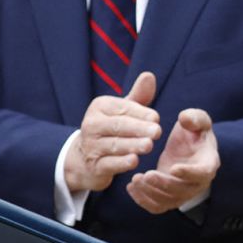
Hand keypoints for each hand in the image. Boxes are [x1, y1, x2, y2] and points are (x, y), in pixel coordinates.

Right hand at [64, 71, 160, 192]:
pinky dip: (121, 163)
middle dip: (138, 128)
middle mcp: (91, 125)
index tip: (156, 118)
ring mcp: (91, 147)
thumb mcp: (122, 111)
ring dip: (132, 145)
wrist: (85, 159)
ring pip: (114, 145)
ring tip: (149, 145)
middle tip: (157, 131)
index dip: (140, 113)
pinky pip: (109, 164)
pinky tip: (134, 161)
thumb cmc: (112, 129)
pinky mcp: (94, 167)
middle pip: (118, 126)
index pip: (122, 109)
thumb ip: (138, 96)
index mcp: (100, 107)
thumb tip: (149, 75)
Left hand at [127, 105, 219, 213]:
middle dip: (163, 184)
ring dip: (151, 193)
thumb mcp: (198, 120)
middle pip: (183, 191)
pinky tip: (131, 187)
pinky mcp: (169, 197)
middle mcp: (198, 183)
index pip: (203, 173)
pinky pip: (157, 207)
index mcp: (208, 163)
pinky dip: (143, 201)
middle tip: (145, 175)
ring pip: (169, 201)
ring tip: (135, 179)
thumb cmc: (194, 133)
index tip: (173, 168)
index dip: (190, 173)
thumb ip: (194, 117)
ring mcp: (184, 193)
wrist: (188, 147)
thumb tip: (184, 118)